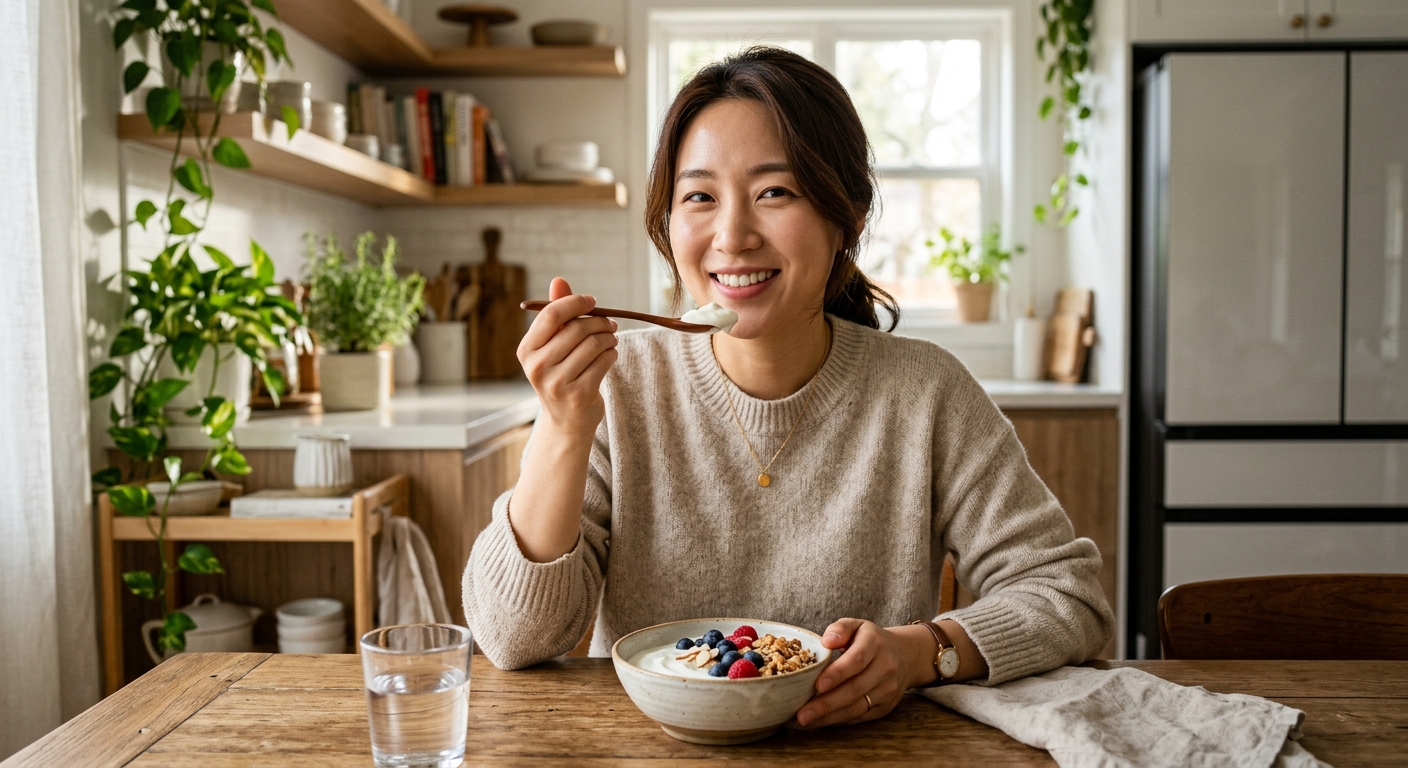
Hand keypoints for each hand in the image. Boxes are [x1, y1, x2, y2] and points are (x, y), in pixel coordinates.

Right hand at [517, 277, 618, 435]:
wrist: (566, 421)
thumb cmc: (561, 375)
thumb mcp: (553, 346)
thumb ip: (557, 314)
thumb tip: (559, 280)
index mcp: (527, 351)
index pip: (551, 315)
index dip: (575, 303)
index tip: (592, 301)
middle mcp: (537, 367)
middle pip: (576, 329)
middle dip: (599, 322)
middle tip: (610, 324)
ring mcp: (557, 383)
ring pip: (593, 344)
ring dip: (609, 338)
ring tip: (611, 340)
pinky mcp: (579, 394)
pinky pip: (604, 361)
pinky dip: (612, 354)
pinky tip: (610, 356)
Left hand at [792, 619, 935, 728]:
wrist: (905, 656)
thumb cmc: (870, 640)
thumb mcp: (857, 625)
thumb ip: (840, 629)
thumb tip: (826, 642)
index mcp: (875, 644)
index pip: (857, 660)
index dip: (837, 674)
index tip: (817, 685)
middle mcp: (886, 668)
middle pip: (855, 689)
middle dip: (826, 703)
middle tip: (802, 714)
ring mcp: (888, 690)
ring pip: (857, 707)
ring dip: (829, 717)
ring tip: (805, 721)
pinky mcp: (886, 707)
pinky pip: (860, 717)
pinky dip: (838, 721)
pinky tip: (820, 722)